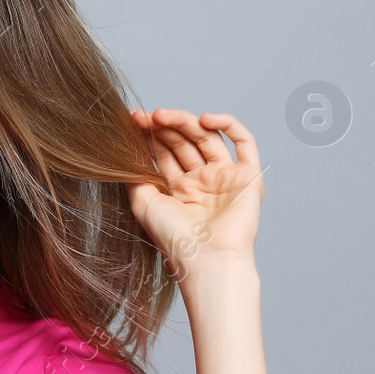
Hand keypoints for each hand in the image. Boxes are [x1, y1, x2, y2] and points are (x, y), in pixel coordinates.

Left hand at [128, 108, 264, 276]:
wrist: (206, 258)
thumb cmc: (174, 238)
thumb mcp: (144, 203)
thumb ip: (137, 176)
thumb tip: (127, 153)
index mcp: (178, 190)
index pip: (165, 153)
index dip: (149, 135)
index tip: (131, 120)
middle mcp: (202, 182)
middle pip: (184, 142)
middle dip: (164, 126)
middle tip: (145, 117)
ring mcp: (225, 178)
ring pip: (207, 138)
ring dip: (185, 122)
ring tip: (162, 116)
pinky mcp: (248, 176)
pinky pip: (245, 142)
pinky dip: (228, 125)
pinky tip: (206, 119)